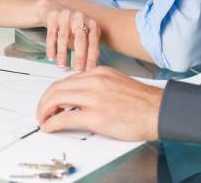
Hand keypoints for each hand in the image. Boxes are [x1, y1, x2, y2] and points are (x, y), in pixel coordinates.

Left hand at [36, 66, 162, 140]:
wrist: (159, 111)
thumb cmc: (142, 102)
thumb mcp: (116, 82)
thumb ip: (98, 85)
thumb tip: (80, 96)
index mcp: (98, 73)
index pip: (67, 80)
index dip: (54, 92)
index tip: (50, 101)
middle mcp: (94, 81)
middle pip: (57, 88)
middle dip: (45, 101)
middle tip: (41, 111)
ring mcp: (94, 98)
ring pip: (57, 99)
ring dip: (45, 110)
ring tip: (43, 119)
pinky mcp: (96, 116)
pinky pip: (65, 117)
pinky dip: (52, 122)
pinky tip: (49, 127)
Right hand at [40, 4, 100, 72]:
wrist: (55, 8)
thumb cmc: (72, 25)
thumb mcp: (84, 33)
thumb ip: (87, 47)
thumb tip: (89, 67)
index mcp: (92, 24)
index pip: (93, 44)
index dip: (92, 58)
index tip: (90, 70)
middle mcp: (81, 18)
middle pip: (80, 41)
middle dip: (80, 57)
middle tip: (78, 70)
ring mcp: (67, 16)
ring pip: (64, 38)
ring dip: (63, 54)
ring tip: (62, 65)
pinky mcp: (54, 17)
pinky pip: (52, 35)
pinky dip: (51, 48)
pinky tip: (51, 57)